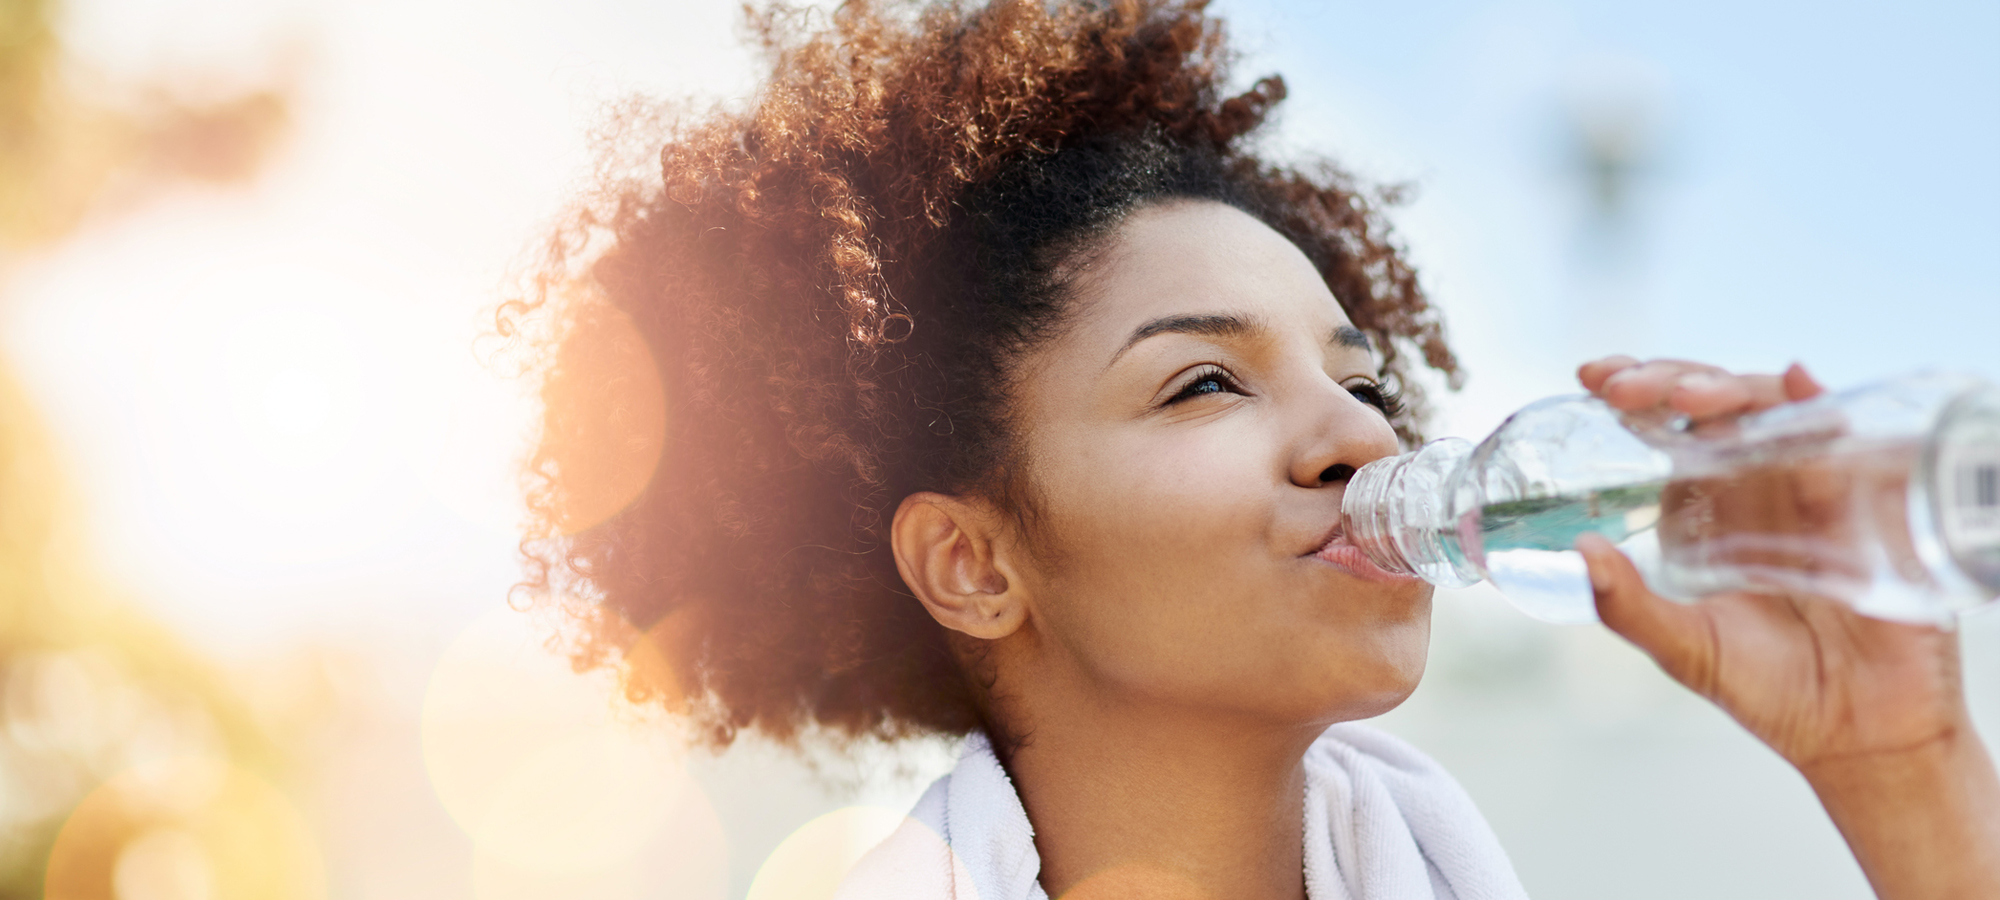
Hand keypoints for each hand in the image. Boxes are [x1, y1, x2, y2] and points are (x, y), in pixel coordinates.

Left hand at [1574, 356, 1999, 899]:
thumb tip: (1579, 551)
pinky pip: (1846, 437)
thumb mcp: (1685, 648)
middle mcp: (1757, 485)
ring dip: (1730, 390)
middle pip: (1715, 403)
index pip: (1667, 429)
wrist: (1861, 733)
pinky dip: (1818, 404)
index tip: (1594, 378)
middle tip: (1627, 387)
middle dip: (1669, 380)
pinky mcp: (1865, 501)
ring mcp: (1812, 486)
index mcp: (1707, 507)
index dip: (1635, 391)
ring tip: (1689, 401)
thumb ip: (1628, 606)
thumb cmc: (1771, 689)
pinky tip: (1796, 386)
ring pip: (1771, 407)